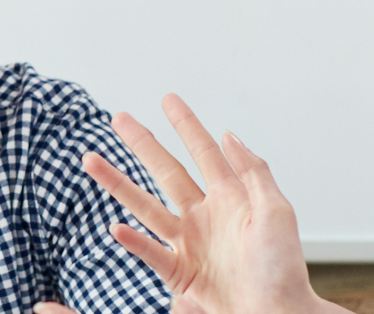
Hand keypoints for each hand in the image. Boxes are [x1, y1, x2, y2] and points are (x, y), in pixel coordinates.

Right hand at [35, 94, 347, 313]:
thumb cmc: (283, 271)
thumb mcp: (277, 213)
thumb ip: (253, 172)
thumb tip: (231, 136)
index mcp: (231, 198)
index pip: (204, 151)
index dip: (186, 125)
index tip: (168, 99)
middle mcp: (205, 216)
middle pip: (166, 172)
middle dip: (142, 144)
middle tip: (120, 119)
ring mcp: (189, 244)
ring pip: (145, 207)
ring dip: (118, 184)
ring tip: (91, 162)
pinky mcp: (179, 274)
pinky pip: (150, 252)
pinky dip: (132, 241)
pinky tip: (115, 227)